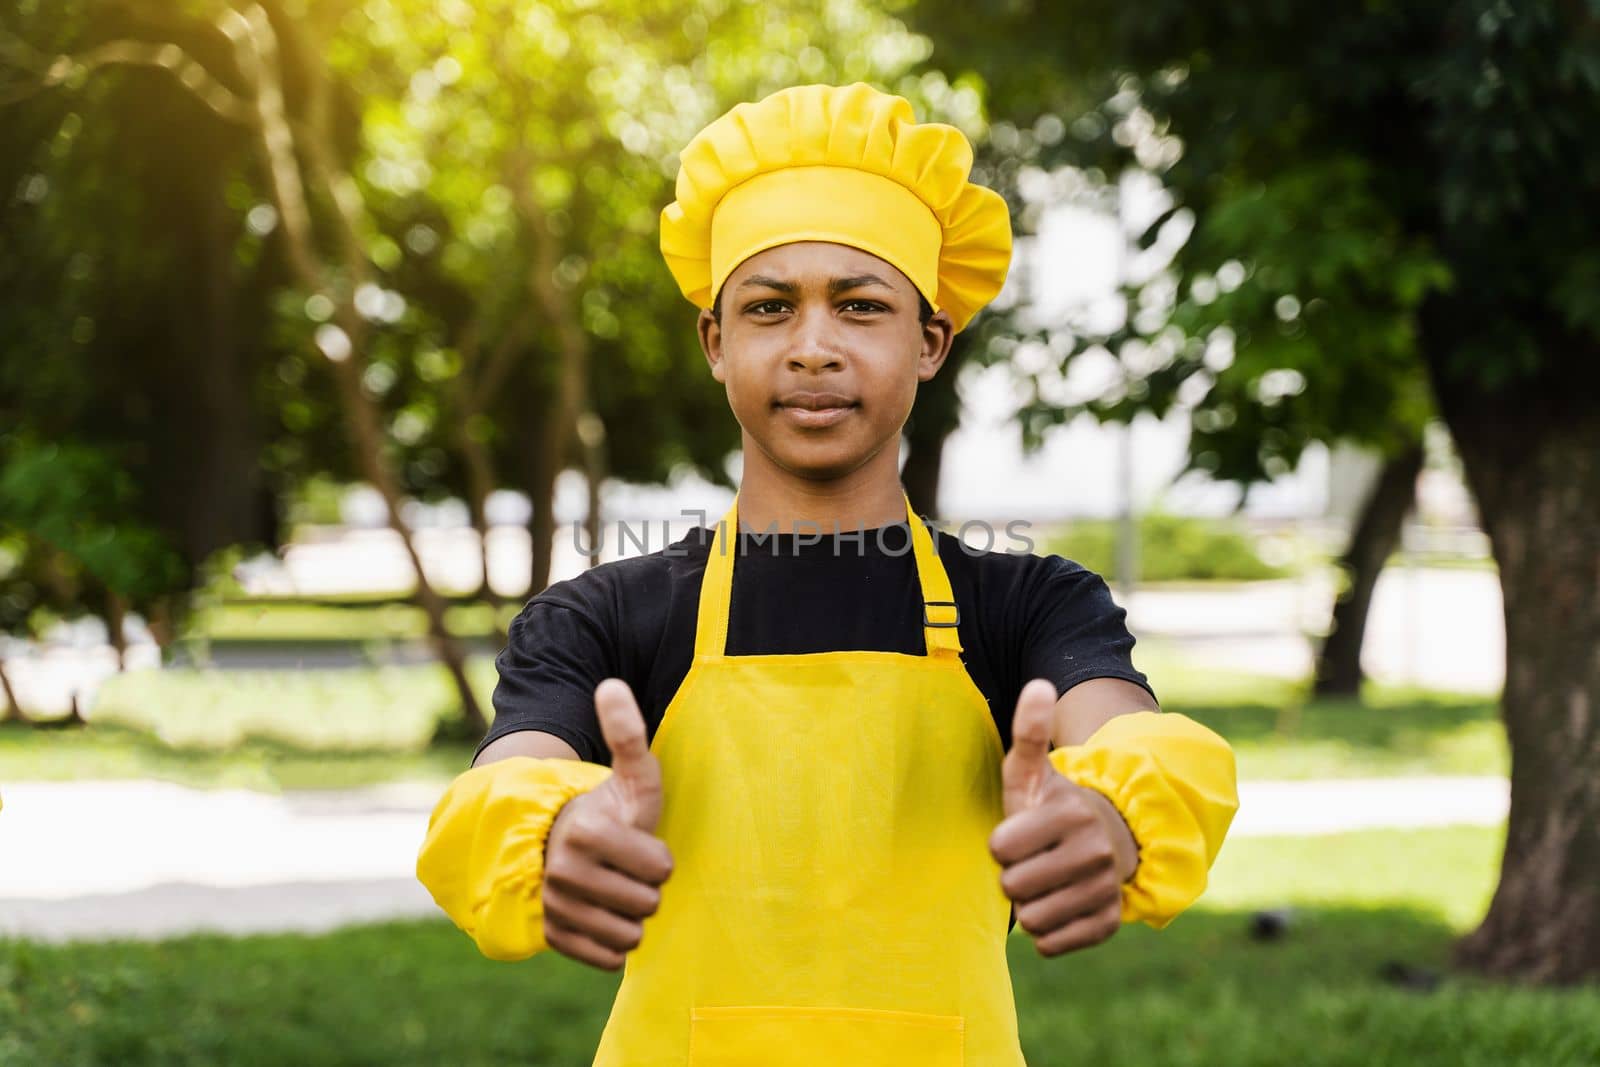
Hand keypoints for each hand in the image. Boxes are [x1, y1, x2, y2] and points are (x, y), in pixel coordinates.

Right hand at [542, 678, 673, 969]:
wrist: (557, 844)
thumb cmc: (609, 810)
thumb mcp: (629, 775)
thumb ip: (627, 734)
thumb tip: (611, 684)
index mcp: (587, 832)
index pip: (660, 870)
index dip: (659, 859)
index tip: (640, 843)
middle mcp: (564, 874)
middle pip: (647, 905)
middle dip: (645, 887)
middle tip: (626, 868)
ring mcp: (556, 909)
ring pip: (630, 936)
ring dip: (632, 917)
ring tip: (616, 890)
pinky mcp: (553, 938)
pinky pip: (610, 958)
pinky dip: (614, 943)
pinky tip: (605, 916)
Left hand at [989, 679, 1138, 956]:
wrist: (1107, 839)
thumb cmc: (1052, 805)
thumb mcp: (1033, 770)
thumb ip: (1029, 731)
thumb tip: (1038, 684)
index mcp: (1070, 813)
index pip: (1000, 848)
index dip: (1001, 843)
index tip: (1018, 833)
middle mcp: (1094, 853)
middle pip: (1013, 887)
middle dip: (1014, 875)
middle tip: (1032, 859)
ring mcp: (1105, 890)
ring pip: (1032, 918)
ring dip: (1029, 903)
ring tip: (1044, 880)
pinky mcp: (1108, 923)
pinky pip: (1052, 944)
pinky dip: (1049, 930)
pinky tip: (1059, 904)